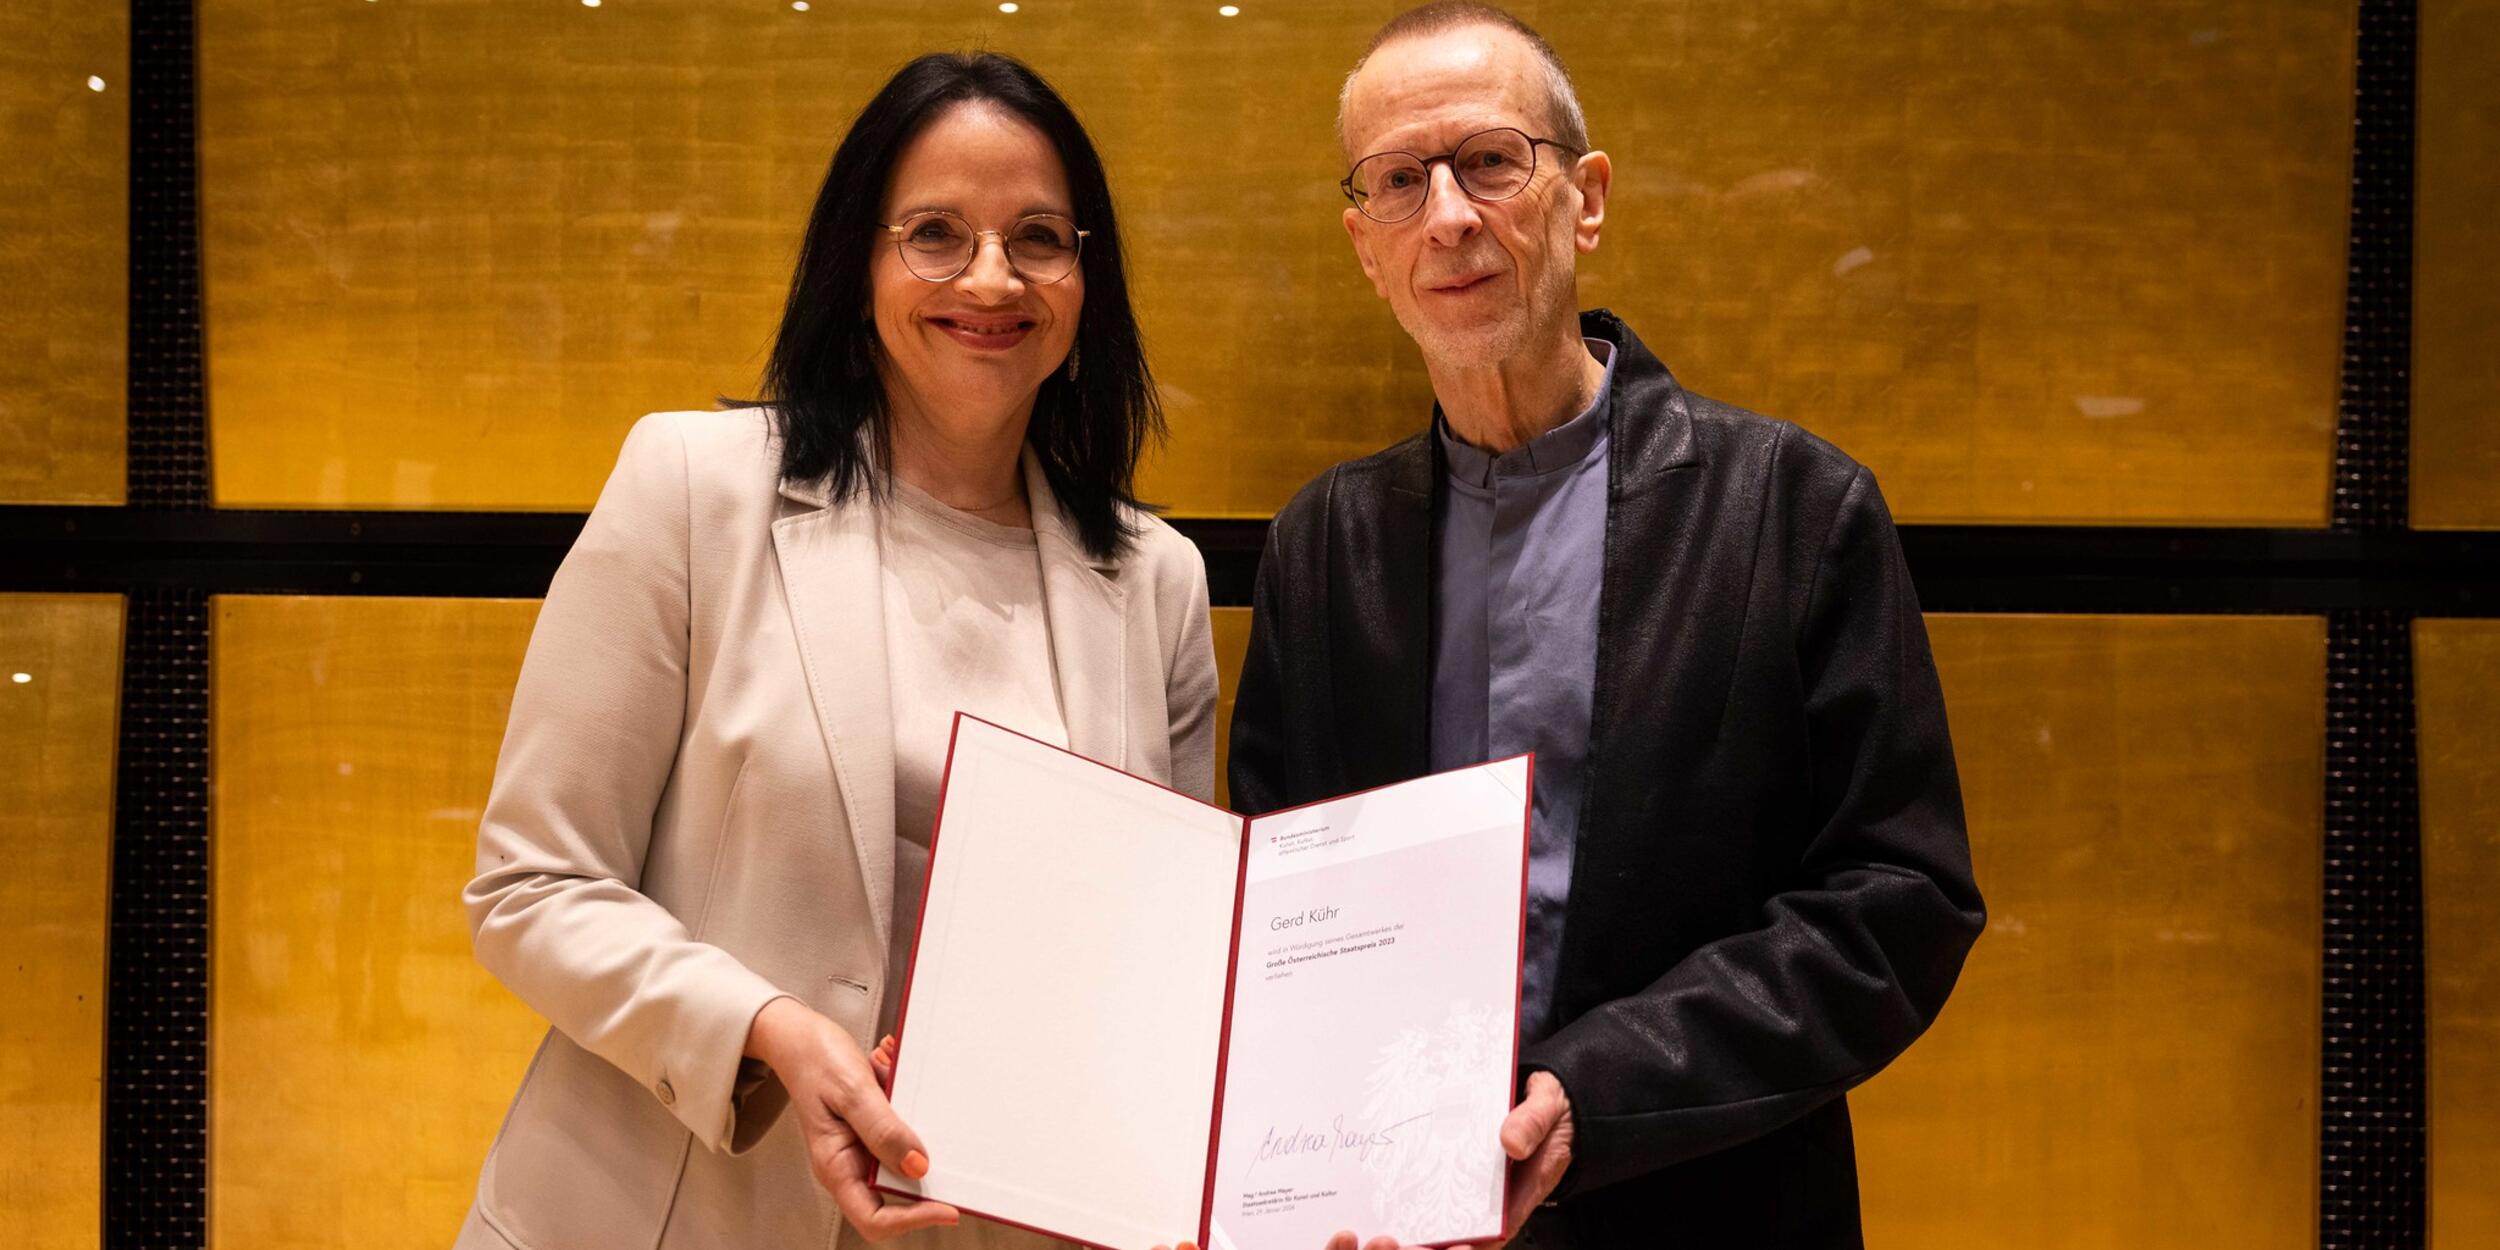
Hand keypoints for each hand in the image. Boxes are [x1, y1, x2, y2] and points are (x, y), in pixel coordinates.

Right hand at [744, 997, 959, 1240]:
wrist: (800, 1036)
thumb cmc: (814, 1061)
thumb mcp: (851, 1091)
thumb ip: (883, 1129)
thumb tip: (916, 1165)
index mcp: (836, 1167)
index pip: (875, 1218)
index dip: (913, 1219)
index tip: (947, 1207)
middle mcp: (850, 1164)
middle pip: (898, 1193)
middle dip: (923, 1161)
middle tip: (941, 1132)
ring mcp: (864, 1148)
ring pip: (905, 1156)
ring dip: (915, 1122)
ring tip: (895, 1078)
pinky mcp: (875, 1129)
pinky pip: (903, 1128)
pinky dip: (907, 1102)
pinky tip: (891, 1071)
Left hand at [1306, 1074, 1571, 1249]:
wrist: (1546, 1099)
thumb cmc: (1550, 1110)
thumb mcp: (1548, 1107)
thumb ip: (1532, 1123)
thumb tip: (1511, 1143)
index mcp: (1523, 1192)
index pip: (1493, 1233)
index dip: (1462, 1245)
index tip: (1434, 1244)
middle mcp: (1495, 1199)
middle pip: (1457, 1233)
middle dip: (1422, 1242)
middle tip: (1388, 1240)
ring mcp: (1472, 1187)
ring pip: (1435, 1215)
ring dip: (1404, 1223)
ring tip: (1368, 1229)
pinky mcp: (1454, 1172)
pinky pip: (1426, 1187)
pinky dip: (1401, 1191)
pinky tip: (1371, 1186)